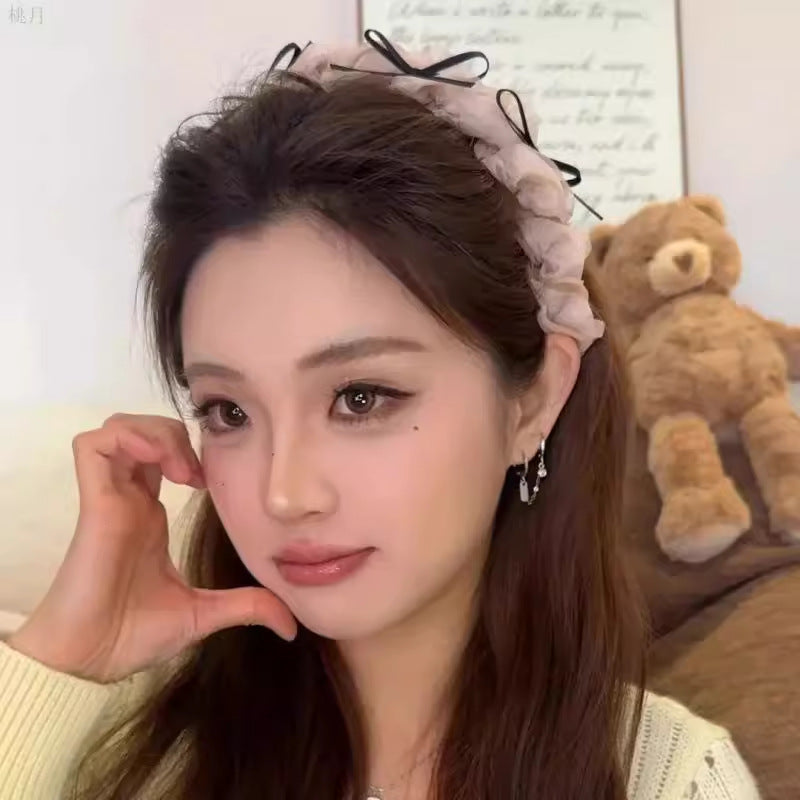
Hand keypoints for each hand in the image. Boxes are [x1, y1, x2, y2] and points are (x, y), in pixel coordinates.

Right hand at [7, 413, 295, 682]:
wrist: (91, 662)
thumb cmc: (132, 636)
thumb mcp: (203, 614)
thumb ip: (246, 607)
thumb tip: (289, 625)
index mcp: (149, 516)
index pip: (163, 457)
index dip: (191, 452)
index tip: (213, 481)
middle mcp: (129, 499)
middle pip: (143, 432)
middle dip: (175, 434)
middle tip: (198, 471)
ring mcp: (110, 498)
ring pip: (119, 428)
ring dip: (155, 433)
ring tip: (181, 468)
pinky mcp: (94, 503)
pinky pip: (93, 446)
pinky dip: (126, 439)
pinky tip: (159, 465)